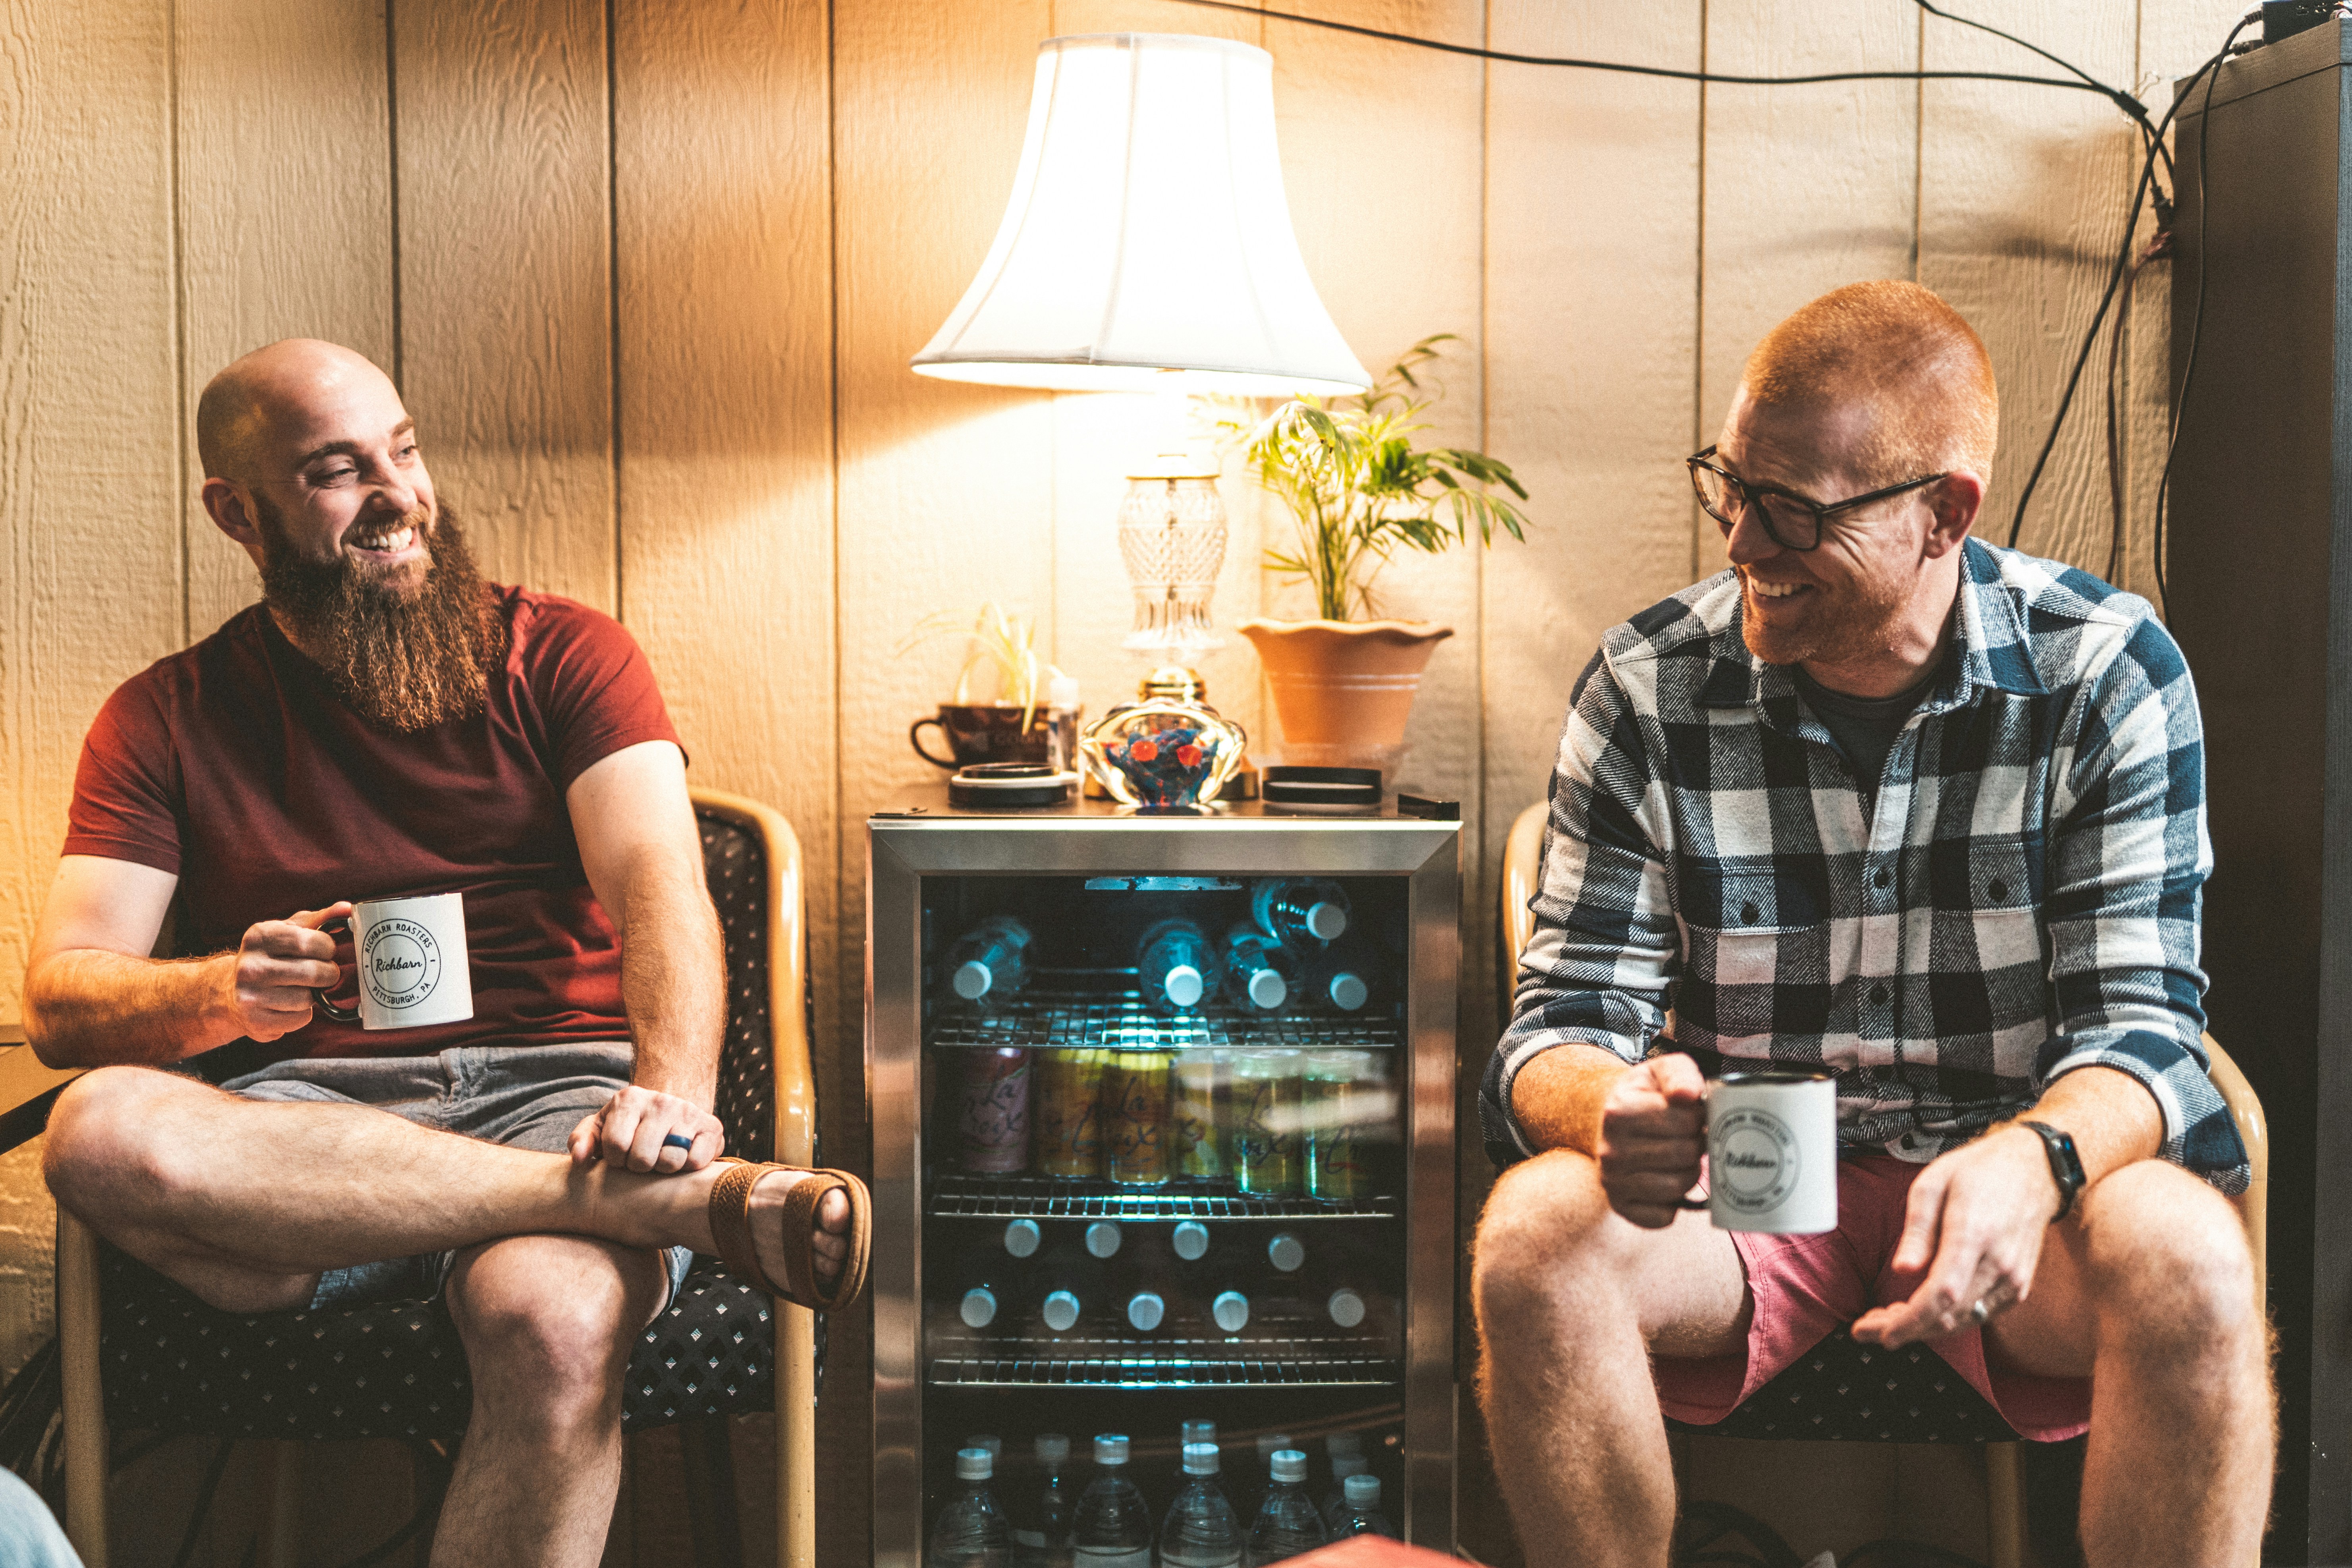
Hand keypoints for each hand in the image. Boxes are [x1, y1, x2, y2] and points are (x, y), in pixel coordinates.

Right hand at [217, 902, 352, 1040]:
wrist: (231, 992)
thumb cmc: (271, 956)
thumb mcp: (289, 931)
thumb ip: (320, 919)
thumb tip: (347, 909)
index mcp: (259, 936)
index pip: (312, 941)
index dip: (327, 947)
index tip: (325, 950)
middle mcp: (250, 966)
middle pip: (314, 973)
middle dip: (328, 973)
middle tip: (323, 972)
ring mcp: (250, 995)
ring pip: (307, 998)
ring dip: (313, 995)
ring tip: (301, 988)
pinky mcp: (255, 1021)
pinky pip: (299, 1019)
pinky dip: (302, 1014)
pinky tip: (288, 1005)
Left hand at [569, 1084, 724, 1173]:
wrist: (672, 1111)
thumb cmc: (630, 1126)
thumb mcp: (601, 1127)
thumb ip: (583, 1140)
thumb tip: (579, 1159)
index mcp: (629, 1099)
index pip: (616, 1146)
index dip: (616, 1161)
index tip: (621, 1157)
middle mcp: (661, 1102)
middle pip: (643, 1158)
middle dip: (639, 1167)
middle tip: (642, 1160)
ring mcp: (689, 1113)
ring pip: (670, 1161)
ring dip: (663, 1168)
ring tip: (660, 1158)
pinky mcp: (712, 1128)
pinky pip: (696, 1162)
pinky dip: (687, 1168)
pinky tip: (681, 1157)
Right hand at [1596, 1053, 1707, 1227]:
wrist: (1613, 1120)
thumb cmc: (1647, 1096)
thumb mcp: (1661, 1072)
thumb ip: (1680, 1074)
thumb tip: (1688, 1095)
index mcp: (1619, 1111)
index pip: (1685, 1121)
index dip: (1700, 1118)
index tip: (1694, 1115)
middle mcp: (1610, 1149)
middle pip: (1684, 1155)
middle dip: (1697, 1145)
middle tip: (1691, 1137)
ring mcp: (1612, 1181)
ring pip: (1676, 1187)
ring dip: (1690, 1173)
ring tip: (1682, 1158)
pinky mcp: (1620, 1206)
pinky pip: (1663, 1217)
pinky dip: (1675, 1204)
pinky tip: (1669, 1181)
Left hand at [1851, 1125, 2060, 1347]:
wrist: (2032, 1171)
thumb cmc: (1980, 1172)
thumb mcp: (1932, 1185)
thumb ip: (1917, 1231)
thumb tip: (1903, 1270)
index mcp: (1974, 1235)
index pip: (1941, 1295)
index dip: (1909, 1321)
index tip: (1880, 1332)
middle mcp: (1999, 1264)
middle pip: (1949, 1317)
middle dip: (1905, 1330)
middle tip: (1870, 1327)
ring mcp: (2013, 1279)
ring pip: (1963, 1322)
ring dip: (1924, 1328)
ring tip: (1889, 1318)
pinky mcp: (2018, 1287)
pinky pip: (1979, 1315)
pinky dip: (1949, 1320)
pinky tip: (1924, 1311)